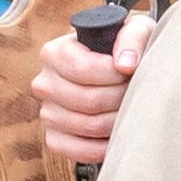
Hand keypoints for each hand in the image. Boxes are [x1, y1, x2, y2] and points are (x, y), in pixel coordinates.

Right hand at [31, 7, 153, 160]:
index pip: (82, 69)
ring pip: (88, 126)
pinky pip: (77, 150)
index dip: (114, 74)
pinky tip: (118, 133)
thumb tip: (125, 65)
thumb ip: (132, 38)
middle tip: (136, 92)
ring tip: (130, 108)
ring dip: (119, 120)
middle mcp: (45, 83)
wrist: (119, 72)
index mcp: (54, 53)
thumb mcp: (134, 30)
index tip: (131, 71)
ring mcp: (47, 113)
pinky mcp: (54, 138)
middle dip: (121, 98)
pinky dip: (104, 146)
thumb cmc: (126, 49)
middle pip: (88, 100)